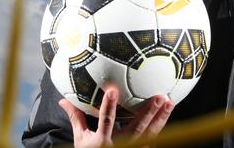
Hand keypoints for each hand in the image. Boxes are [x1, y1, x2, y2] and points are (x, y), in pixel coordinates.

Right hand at [58, 86, 174, 147]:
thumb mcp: (80, 139)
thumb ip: (76, 118)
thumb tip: (63, 100)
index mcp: (103, 141)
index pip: (106, 121)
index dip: (109, 106)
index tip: (113, 90)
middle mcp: (120, 146)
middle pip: (137, 127)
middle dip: (149, 112)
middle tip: (159, 96)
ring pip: (150, 133)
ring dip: (161, 117)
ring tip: (170, 102)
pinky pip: (154, 138)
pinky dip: (162, 126)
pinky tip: (168, 113)